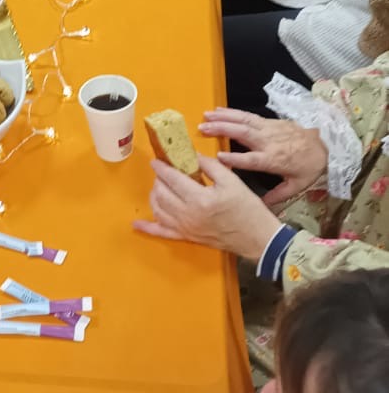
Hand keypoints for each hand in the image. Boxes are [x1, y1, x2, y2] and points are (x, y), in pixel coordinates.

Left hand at [134, 156, 279, 261]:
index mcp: (200, 198)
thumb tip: (191, 155)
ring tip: (159, 186)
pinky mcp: (186, 237)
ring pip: (158, 209)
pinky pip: (162, 233)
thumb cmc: (247, 208)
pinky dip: (148, 228)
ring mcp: (185, 228)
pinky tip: (136, 223)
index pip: (172, 179)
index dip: (162, 167)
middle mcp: (188, 214)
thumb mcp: (232, 181)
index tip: (157, 160)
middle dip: (158, 179)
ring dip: (154, 195)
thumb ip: (209, 166)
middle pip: (162, 193)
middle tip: (163, 171)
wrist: (257, 237)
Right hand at [199, 108, 327, 204]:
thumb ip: (278, 195)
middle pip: (243, 134)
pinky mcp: (270, 121)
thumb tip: (261, 205)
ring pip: (244, 121)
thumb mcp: (297, 185)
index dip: (236, 158)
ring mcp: (269, 129)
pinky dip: (232, 112)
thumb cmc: (310, 166)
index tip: (218, 157)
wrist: (327, 144)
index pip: (252, 159)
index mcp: (274, 160)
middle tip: (202, 129)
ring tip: (205, 116)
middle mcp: (269, 142)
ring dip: (223, 117)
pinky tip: (219, 110)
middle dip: (222, 130)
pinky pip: (248, 116)